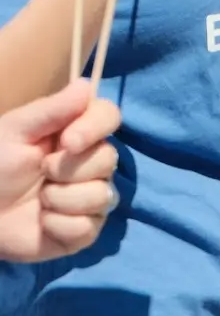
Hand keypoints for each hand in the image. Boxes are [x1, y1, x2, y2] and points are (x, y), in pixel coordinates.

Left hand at [0, 79, 121, 262]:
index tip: (68, 141)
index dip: (95, 128)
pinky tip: (43, 221)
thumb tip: (87, 85)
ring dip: (62, 199)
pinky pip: (88, 227)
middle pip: (108, 159)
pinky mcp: (84, 230)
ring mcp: (91, 197)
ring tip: (39, 199)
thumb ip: (51, 109)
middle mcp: (91, 162)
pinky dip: (59, 225)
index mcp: (78, 132)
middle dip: (68, 170)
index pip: (109, 117)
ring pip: (102, 196)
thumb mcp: (14, 131)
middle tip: (41, 172)